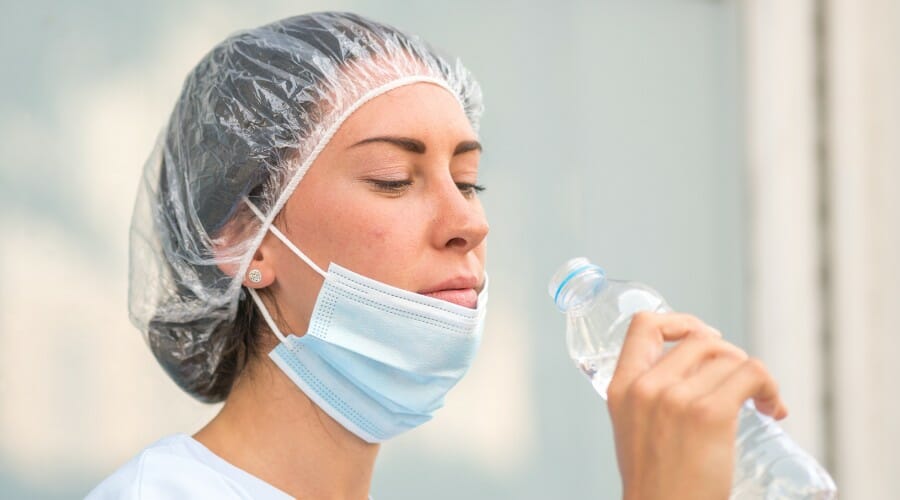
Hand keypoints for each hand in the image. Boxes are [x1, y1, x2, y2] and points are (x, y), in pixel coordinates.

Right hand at [606, 312, 786, 499]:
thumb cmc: (657, 487)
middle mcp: (646, 387)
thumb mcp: (635, 433)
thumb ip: (650, 399)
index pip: (644, 324)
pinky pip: (752, 374)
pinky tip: (773, 409)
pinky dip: (771, 388)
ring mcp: (676, 399)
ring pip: (730, 358)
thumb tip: (695, 377)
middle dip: (729, 355)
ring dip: (755, 377)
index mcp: (621, 388)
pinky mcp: (709, 414)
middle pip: (699, 339)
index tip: (703, 337)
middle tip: (741, 383)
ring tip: (762, 402)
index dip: (680, 321)